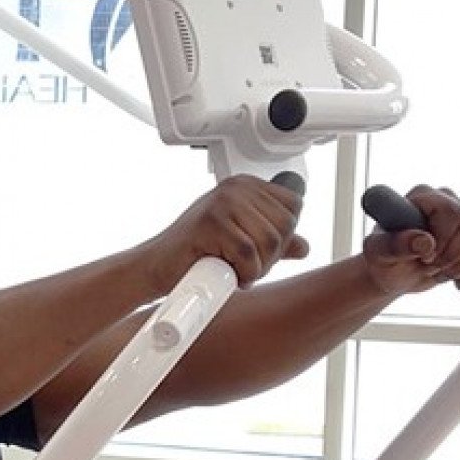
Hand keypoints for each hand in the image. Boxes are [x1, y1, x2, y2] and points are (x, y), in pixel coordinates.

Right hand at [146, 173, 308, 291]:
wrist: (156, 267)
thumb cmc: (194, 255)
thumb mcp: (241, 243)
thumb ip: (272, 242)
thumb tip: (303, 246)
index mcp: (246, 186)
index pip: (293, 207)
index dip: (282, 237)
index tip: (258, 251)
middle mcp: (236, 187)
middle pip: (285, 226)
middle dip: (270, 256)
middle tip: (245, 266)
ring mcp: (223, 201)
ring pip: (270, 241)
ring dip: (257, 267)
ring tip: (234, 269)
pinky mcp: (212, 222)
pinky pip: (249, 255)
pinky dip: (243, 273)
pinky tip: (226, 273)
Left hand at [362, 185, 459, 296]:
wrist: (397, 273)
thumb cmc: (384, 260)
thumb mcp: (379, 254)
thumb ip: (395, 245)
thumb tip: (424, 241)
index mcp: (423, 196)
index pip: (451, 212)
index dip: (443, 240)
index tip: (425, 257)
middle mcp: (448, 198)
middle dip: (451, 258)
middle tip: (429, 265)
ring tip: (439, 268)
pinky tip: (455, 270)